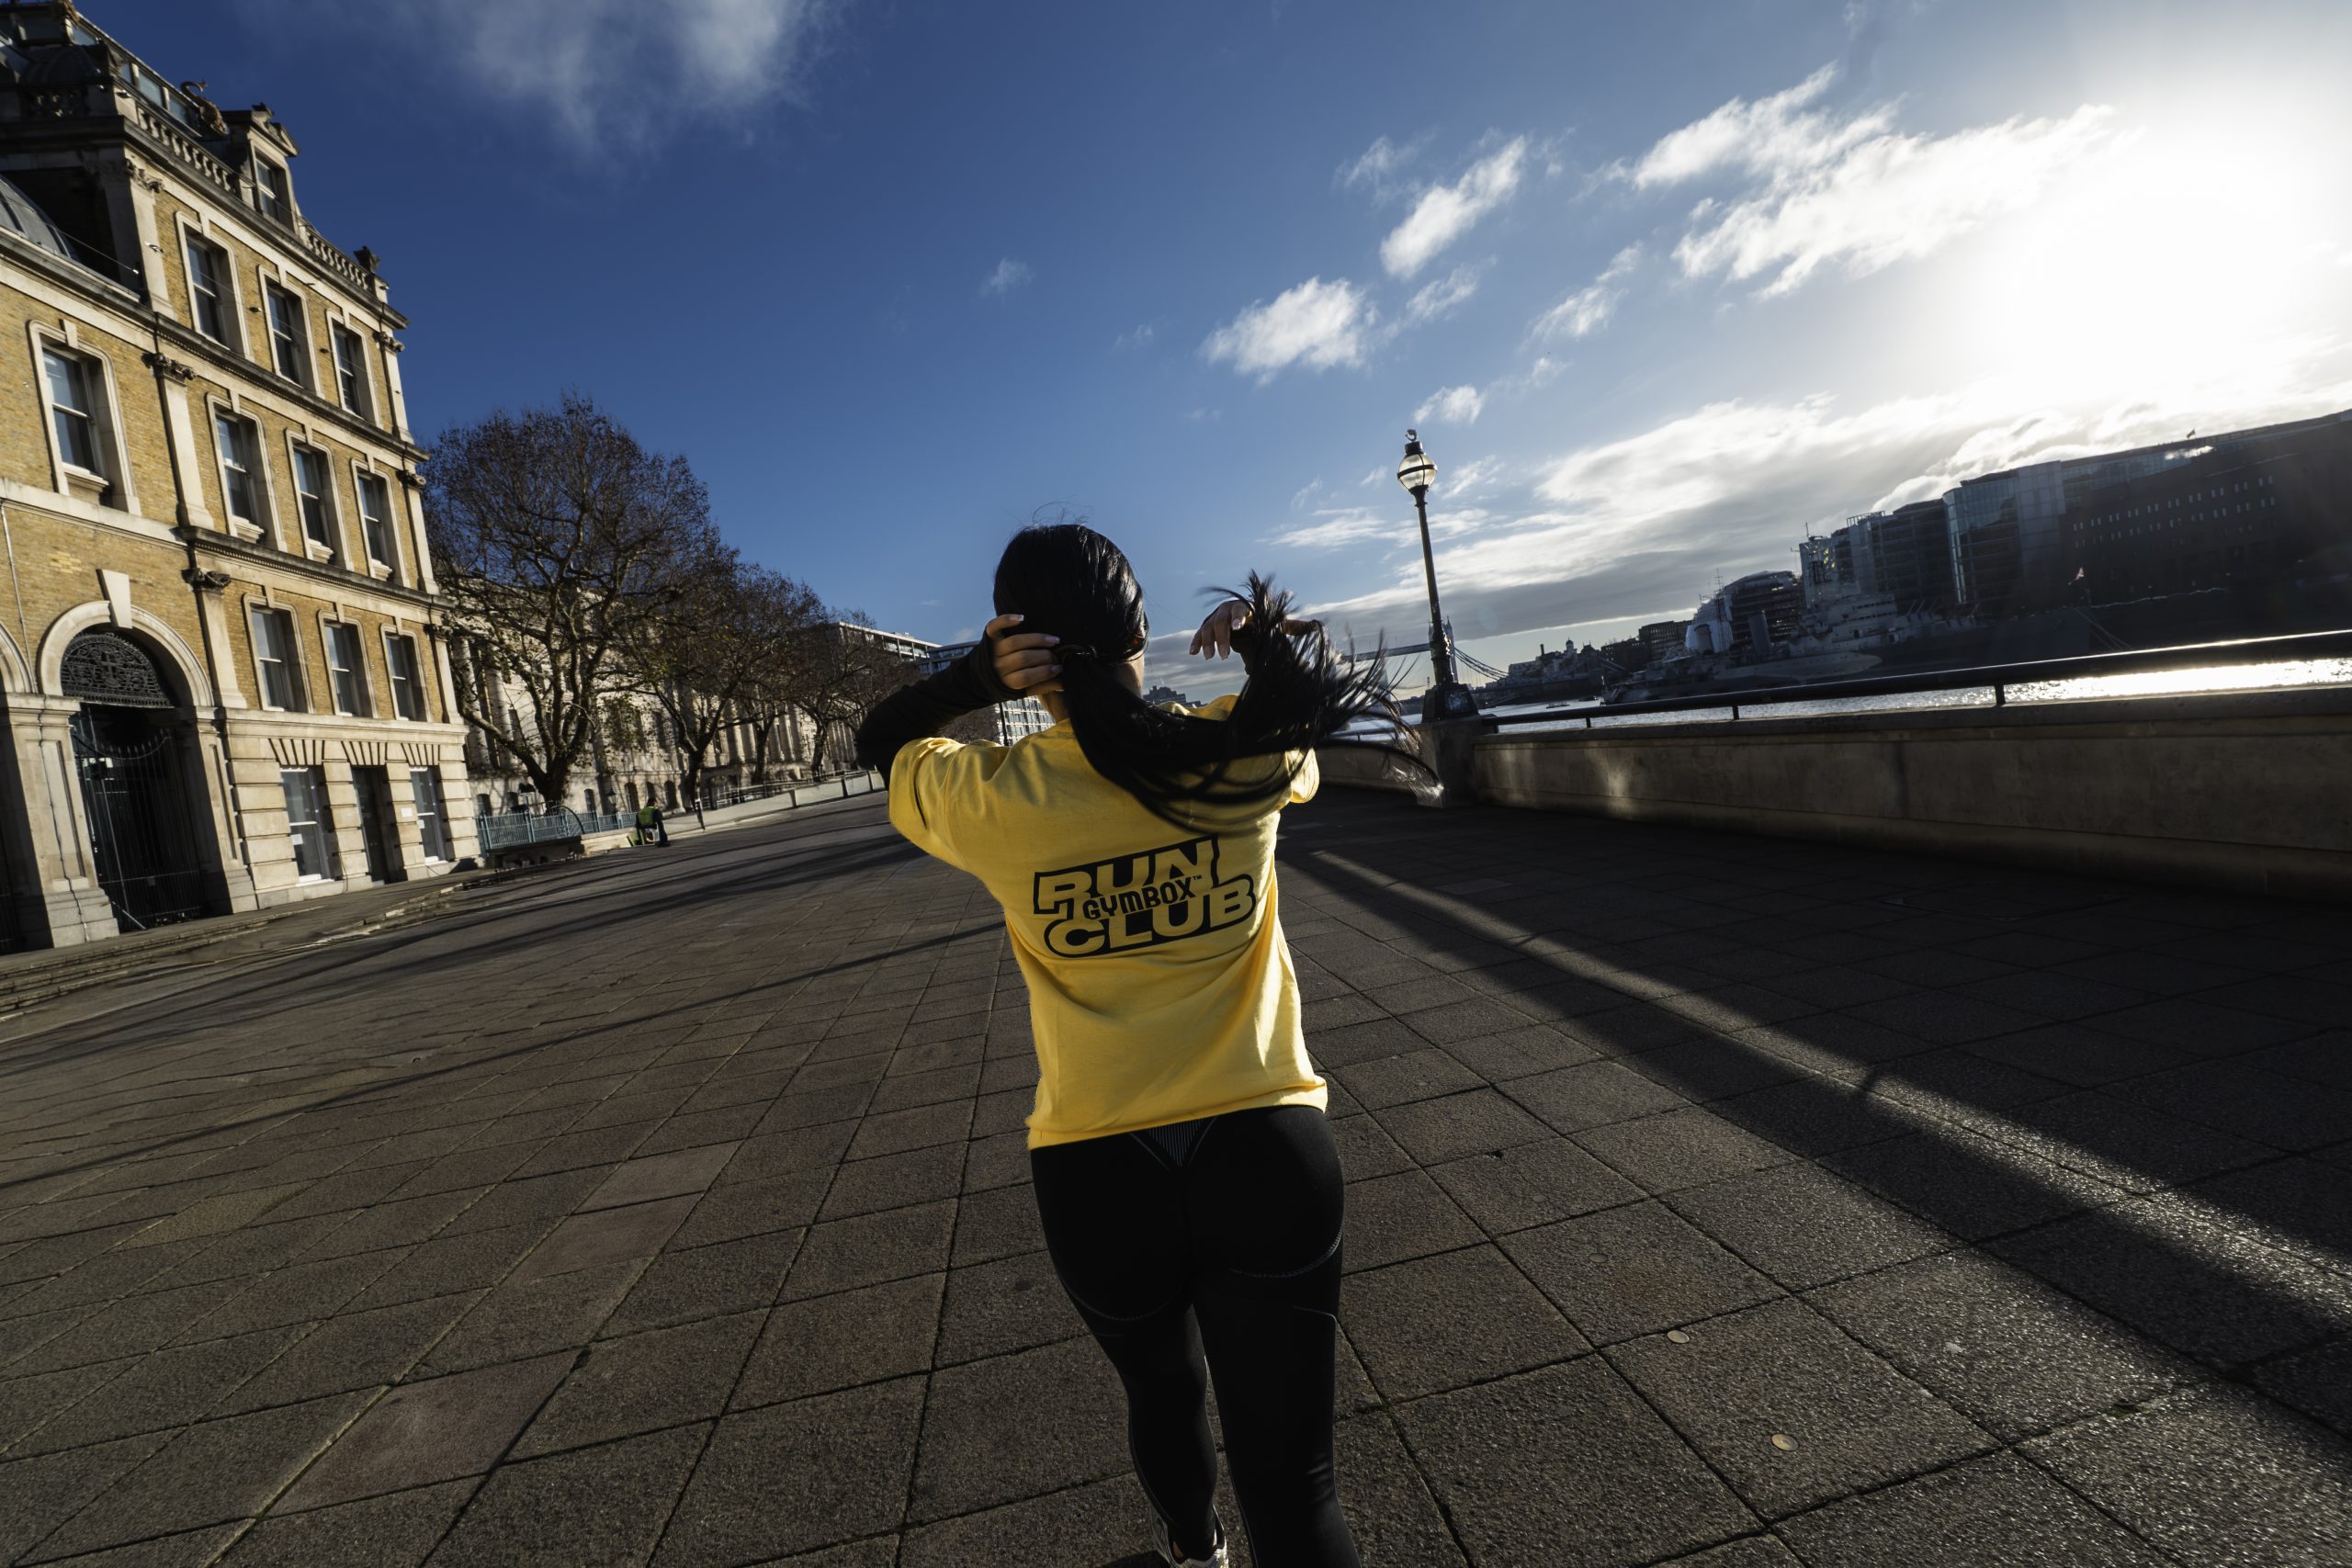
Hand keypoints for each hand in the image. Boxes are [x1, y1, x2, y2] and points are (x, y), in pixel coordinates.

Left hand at [985, 613, 1060, 695]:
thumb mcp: (1022, 691)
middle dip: (1045, 656)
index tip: (1059, 668)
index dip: (1045, 673)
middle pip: (1023, 658)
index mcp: (1006, 682)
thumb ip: (1042, 687)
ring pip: (1015, 642)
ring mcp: (993, 650)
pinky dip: (1007, 620)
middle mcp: (999, 665)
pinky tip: (1022, 618)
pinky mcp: (989, 637)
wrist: (979, 677)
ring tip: (1053, 640)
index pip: (1026, 677)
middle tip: (1057, 655)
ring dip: (1037, 640)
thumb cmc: (1007, 684)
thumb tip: (1063, 683)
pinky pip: (995, 626)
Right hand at [1188, 601, 1322, 658]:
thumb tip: (1315, 626)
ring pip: (1208, 627)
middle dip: (1222, 638)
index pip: (1240, 609)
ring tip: (1210, 658)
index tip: (1238, 628)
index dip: (1238, 617)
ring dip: (1208, 642)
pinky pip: (1200, 633)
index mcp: (1244, 606)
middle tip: (1225, 657)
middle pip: (1221, 620)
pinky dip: (1196, 642)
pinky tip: (1194, 653)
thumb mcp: (1277, 622)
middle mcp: (1227, 609)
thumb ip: (1293, 625)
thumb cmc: (1262, 620)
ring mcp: (1216, 617)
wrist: (1246, 617)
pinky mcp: (1208, 626)